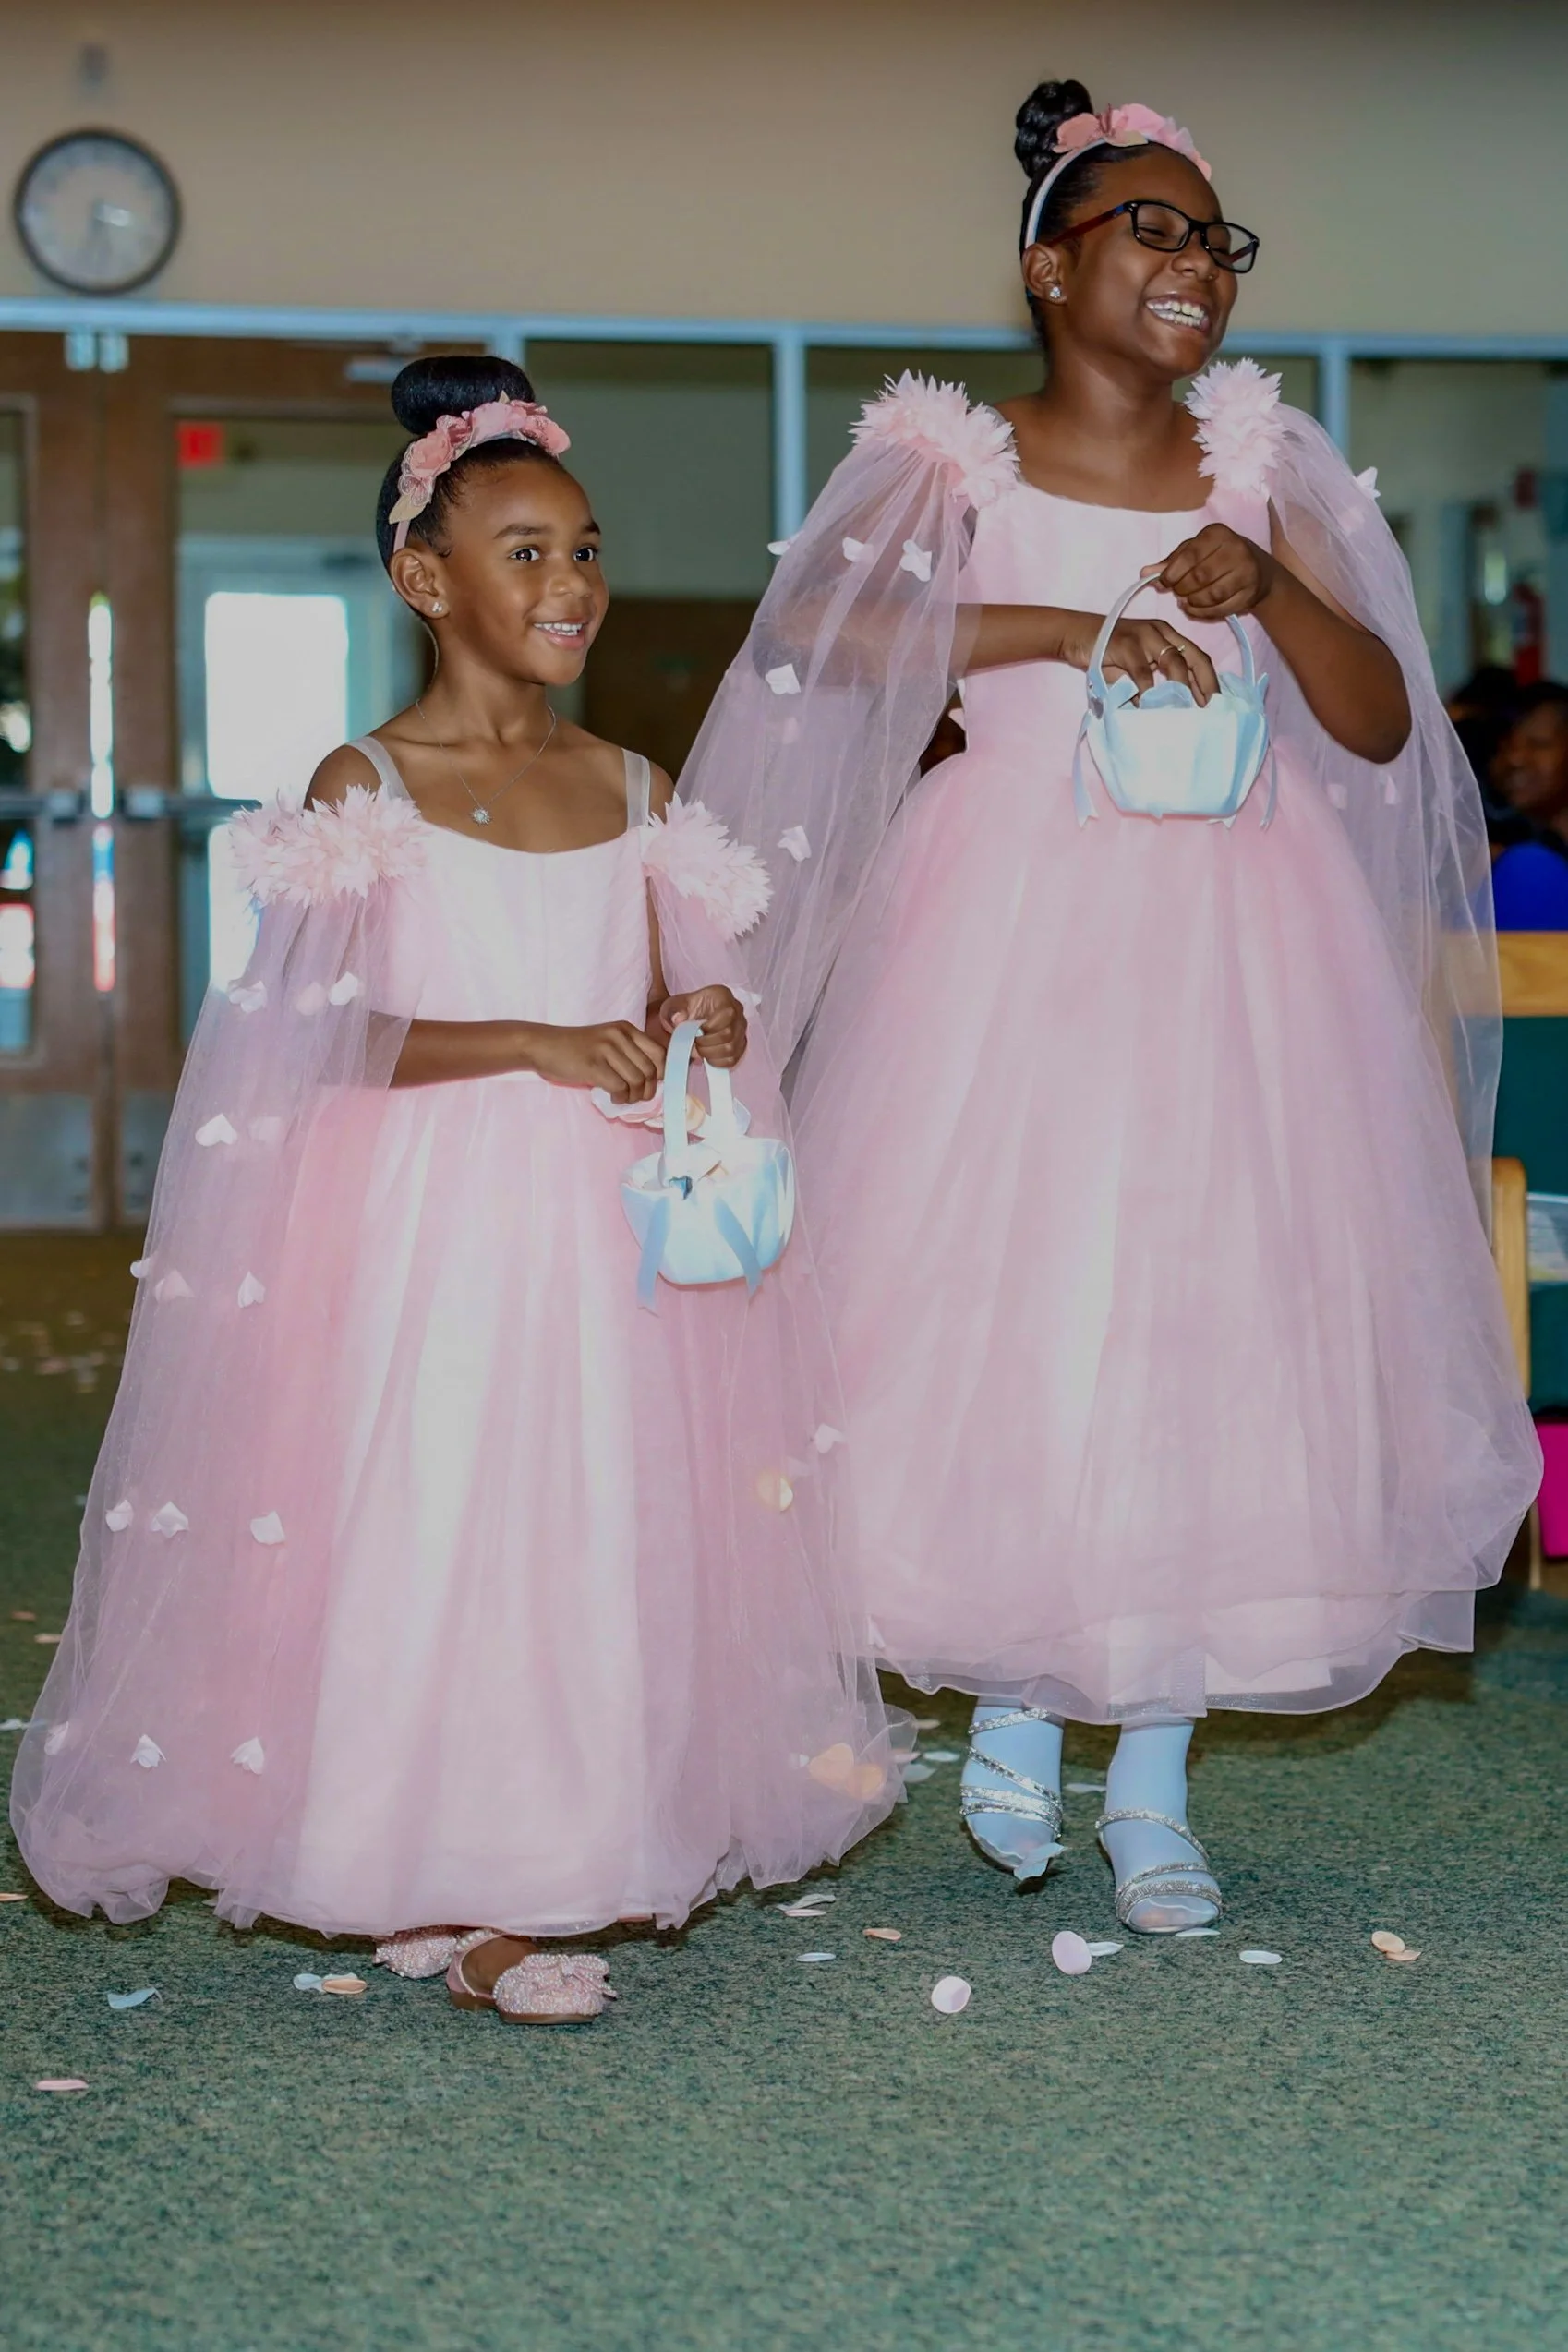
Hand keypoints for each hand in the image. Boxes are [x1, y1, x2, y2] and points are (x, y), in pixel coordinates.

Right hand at [529, 1020, 664, 1102]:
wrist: (542, 1045)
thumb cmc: (575, 1048)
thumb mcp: (607, 1042)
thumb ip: (628, 1053)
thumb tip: (653, 1078)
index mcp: (626, 1029)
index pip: (660, 1053)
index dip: (661, 1074)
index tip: (650, 1084)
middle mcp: (619, 1036)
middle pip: (651, 1070)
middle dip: (648, 1090)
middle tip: (635, 1096)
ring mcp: (606, 1049)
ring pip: (638, 1080)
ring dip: (634, 1096)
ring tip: (623, 1097)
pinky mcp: (594, 1065)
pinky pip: (620, 1087)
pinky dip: (620, 1097)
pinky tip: (613, 1096)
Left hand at [656, 986, 747, 1068]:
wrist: (691, 1018)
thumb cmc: (686, 1009)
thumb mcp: (673, 1005)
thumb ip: (673, 1011)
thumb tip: (678, 1019)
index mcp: (723, 997)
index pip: (728, 1014)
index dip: (710, 1027)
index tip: (697, 1030)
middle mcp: (737, 1012)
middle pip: (728, 1034)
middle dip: (707, 1043)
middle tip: (695, 1042)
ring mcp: (740, 1030)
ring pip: (731, 1049)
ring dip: (710, 1053)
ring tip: (699, 1048)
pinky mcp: (740, 1046)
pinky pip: (732, 1059)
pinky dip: (717, 1062)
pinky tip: (707, 1056)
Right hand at [1056, 609, 1219, 706]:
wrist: (1075, 634)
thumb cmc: (1106, 654)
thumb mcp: (1135, 667)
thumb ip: (1152, 684)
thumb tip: (1168, 712)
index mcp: (1168, 635)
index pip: (1198, 657)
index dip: (1210, 681)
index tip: (1216, 705)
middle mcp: (1161, 632)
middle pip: (1194, 658)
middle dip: (1205, 686)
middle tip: (1208, 712)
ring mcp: (1145, 636)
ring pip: (1173, 662)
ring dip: (1181, 690)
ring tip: (1184, 712)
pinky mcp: (1126, 644)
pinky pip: (1143, 672)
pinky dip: (1148, 691)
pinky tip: (1149, 707)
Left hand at [1145, 524, 1275, 621]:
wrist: (1257, 571)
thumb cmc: (1217, 558)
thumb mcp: (1194, 553)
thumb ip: (1170, 562)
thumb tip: (1144, 573)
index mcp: (1217, 533)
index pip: (1190, 555)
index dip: (1172, 573)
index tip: (1164, 583)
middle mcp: (1236, 548)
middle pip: (1200, 576)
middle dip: (1182, 589)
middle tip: (1177, 593)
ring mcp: (1247, 571)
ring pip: (1212, 594)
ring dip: (1192, 602)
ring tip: (1186, 601)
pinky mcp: (1251, 593)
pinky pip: (1222, 608)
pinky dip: (1203, 613)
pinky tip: (1195, 609)